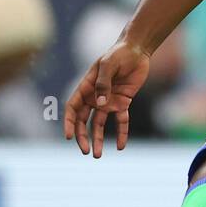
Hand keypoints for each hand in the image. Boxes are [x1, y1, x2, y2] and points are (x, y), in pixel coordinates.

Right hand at [63, 39, 149, 156]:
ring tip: (97, 155)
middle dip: (82, 137)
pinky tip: (120, 146)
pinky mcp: (123, 103)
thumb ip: (103, 84)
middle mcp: (95, 97)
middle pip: (83, 121)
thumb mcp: (108, 65)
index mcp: (86, 87)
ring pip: (99, 124)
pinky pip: (121, 122)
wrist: (136, 51)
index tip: (69, 137)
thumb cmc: (118, 54)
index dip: (69, 123)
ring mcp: (108, 101)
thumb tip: (100, 104)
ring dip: (97, 140)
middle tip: (85, 151)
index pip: (73, 109)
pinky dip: (121, 133)